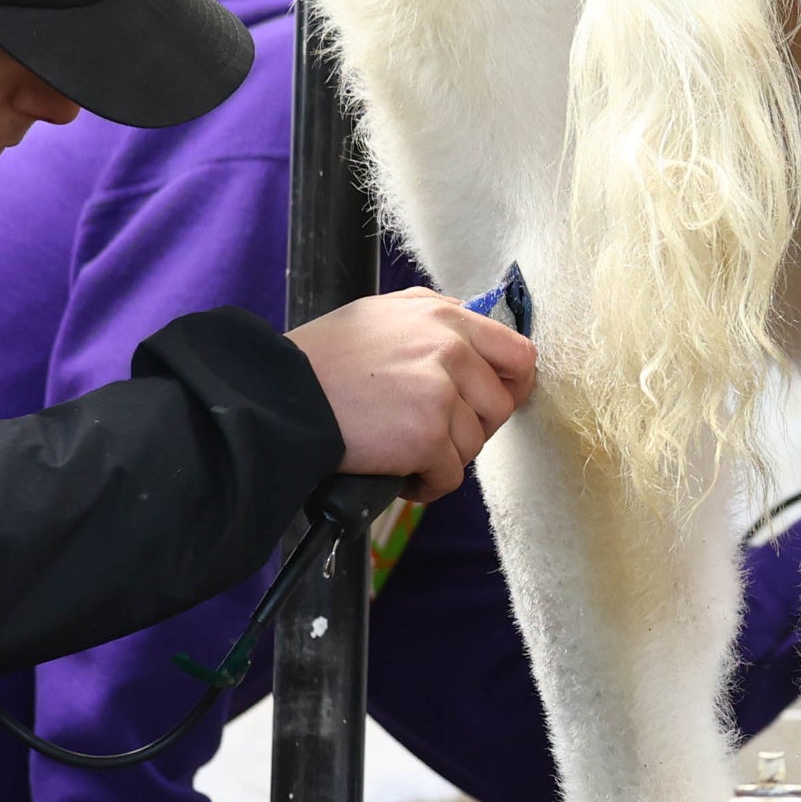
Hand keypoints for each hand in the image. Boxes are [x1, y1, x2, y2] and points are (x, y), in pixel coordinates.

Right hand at [286, 288, 537, 497]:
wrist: (282, 396)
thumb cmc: (324, 361)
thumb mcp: (382, 316)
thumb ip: (434, 324)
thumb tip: (475, 345)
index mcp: (443, 315)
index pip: (518, 352)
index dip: (512, 385)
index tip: (493, 404)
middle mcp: (449, 347)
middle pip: (501, 405)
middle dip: (472, 428)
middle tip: (432, 435)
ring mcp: (440, 391)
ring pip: (475, 444)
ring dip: (443, 458)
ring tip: (404, 452)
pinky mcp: (426, 435)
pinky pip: (450, 476)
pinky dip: (426, 486)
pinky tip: (399, 474)